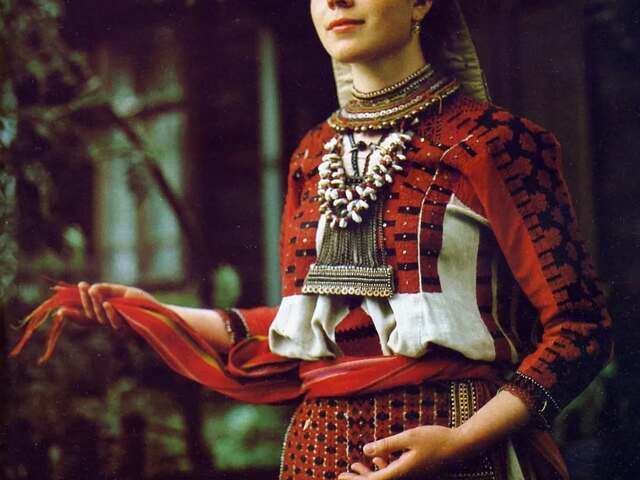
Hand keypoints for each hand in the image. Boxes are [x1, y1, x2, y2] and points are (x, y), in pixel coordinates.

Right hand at [60, 282, 155, 331]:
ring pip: (101, 319)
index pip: (86, 316)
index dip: (73, 315)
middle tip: (83, 286)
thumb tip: (92, 288)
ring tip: (93, 291)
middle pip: (90, 316)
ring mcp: (118, 327)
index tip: (60, 310)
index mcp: (105, 315)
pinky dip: (111, 312)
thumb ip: (107, 289)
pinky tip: (107, 304)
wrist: (161, 312)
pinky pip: (116, 322)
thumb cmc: (141, 302)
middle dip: (84, 301)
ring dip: (95, 304)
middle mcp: (108, 323)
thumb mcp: (123, 292)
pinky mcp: (128, 329)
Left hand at [338, 425, 467, 479]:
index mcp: (401, 473)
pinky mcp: (415, 472)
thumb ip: (386, 444)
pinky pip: (394, 473)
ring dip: (369, 472)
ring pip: (385, 478)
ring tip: (354, 465)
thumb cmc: (435, 439)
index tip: (341, 475)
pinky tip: (377, 457)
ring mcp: (411, 476)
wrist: (461, 447)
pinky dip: (382, 467)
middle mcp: (405, 478)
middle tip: (341, 474)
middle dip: (359, 478)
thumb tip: (365, 450)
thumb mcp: (408, 438)